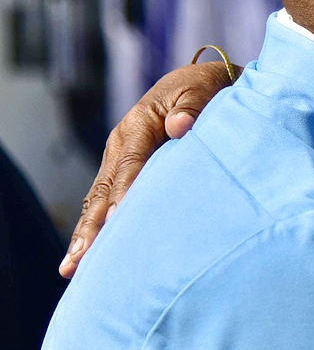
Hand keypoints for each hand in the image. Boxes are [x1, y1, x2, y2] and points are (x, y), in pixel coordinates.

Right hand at [61, 61, 235, 276]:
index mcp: (138, 125)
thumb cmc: (204, 89)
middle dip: (91, 226)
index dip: (124, 192)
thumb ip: (191, 108)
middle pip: (103, 189)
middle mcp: (121, 144)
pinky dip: (98, 226)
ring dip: (87, 233)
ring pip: (98, 200)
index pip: (130, 164)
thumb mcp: (201, 90)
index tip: (119, 221)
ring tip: (73, 267)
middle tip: (79, 259)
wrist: (198, 82)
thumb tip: (180, 126)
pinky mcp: (125, 171)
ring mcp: (119, 159)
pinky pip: (106, 200)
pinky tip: (89, 254)